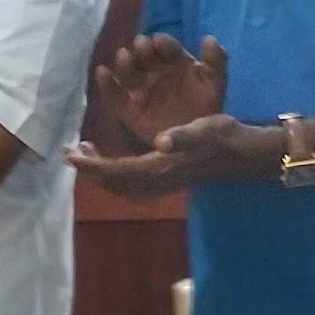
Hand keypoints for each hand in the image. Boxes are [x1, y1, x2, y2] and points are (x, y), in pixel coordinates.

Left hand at [66, 113, 257, 197]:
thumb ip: (182, 136)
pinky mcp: (165, 180)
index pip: (118, 171)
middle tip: (72, 151)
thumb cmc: (223, 138)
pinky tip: (110, 159)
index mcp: (161, 167)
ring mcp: (161, 183)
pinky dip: (113, 173)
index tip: (71, 154)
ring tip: (85, 153)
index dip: (92, 165)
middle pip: (114, 182)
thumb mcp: (205, 130)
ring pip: (121, 184)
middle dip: (90, 169)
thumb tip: (162, 141)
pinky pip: (130, 182)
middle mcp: (157, 180)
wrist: (243, 156)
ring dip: (100, 172)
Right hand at [97, 34, 227, 146]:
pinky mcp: (128, 108)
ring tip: (125, 56)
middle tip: (141, 45)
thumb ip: (216, 62)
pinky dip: (107, 84)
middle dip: (142, 50)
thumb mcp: (215, 84)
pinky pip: (114, 94)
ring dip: (125, 63)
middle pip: (144, 56)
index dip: (163, 43)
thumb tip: (209, 38)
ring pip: (129, 72)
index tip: (160, 41)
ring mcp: (140, 89)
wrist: (197, 140)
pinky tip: (103, 73)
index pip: (166, 47)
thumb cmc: (206, 107)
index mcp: (175, 61)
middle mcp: (154, 71)